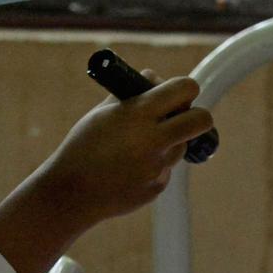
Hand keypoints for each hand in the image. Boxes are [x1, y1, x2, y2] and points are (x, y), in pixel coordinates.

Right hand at [35, 72, 213, 232]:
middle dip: (195, 115)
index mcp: (139, 113)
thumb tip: (157, 79)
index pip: (185, 88)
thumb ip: (134, 93)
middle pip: (202, 119)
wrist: (70, 192)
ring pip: (183, 144)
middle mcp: (154, 140)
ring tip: (137, 146)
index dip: (185, 88)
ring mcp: (158, 166)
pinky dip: (154, 164)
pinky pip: (166, 168)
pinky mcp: (158, 186)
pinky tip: (129, 168)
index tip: (177, 93)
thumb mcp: (103, 112)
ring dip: (169, 141)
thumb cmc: (84, 145)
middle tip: (179, 117)